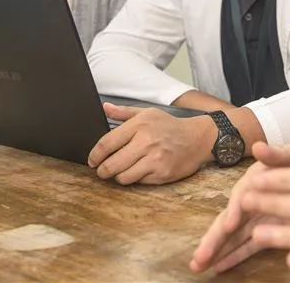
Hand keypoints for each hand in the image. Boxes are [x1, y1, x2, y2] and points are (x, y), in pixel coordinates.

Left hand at [87, 103, 213, 184]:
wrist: (198, 138)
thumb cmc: (170, 126)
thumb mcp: (147, 113)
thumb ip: (124, 112)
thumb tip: (105, 108)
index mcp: (139, 124)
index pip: (106, 143)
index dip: (94, 156)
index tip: (92, 161)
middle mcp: (146, 141)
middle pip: (111, 164)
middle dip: (102, 170)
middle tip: (102, 170)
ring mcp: (155, 159)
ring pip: (123, 176)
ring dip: (118, 176)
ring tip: (121, 171)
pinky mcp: (162, 173)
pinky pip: (139, 182)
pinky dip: (135, 179)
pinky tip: (139, 171)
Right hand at [190, 140, 289, 272]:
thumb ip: (278, 154)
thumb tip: (258, 147)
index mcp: (257, 178)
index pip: (241, 195)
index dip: (235, 209)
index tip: (230, 224)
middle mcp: (252, 198)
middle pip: (229, 219)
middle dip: (214, 238)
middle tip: (199, 257)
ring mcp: (259, 217)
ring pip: (233, 236)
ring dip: (217, 251)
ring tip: (197, 266)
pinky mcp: (269, 231)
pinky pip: (249, 246)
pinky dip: (234, 256)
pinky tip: (218, 268)